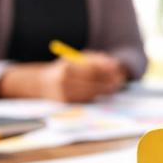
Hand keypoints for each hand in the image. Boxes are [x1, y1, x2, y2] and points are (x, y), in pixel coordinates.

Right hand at [0, 52, 126, 102]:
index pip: (91, 69)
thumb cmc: (64, 68)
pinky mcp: (66, 103)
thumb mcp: (76, 59)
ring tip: (114, 86)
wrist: (41, 83)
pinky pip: (85, 100)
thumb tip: (114, 63)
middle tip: (120, 81)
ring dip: (105, 90)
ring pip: (91, 93)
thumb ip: (94, 59)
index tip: (118, 68)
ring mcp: (64, 94)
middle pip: (93, 83)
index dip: (106, 69)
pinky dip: (95, 95)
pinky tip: (102, 92)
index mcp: (66, 67)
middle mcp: (64, 82)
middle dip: (109, 82)